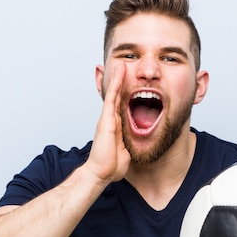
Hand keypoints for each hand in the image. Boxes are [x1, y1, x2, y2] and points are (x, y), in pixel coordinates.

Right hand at [85, 62, 130, 183]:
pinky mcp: (106, 118)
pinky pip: (113, 96)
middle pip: (118, 95)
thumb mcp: (125, 152)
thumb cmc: (111, 166)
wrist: (101, 173)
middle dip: (122, 81)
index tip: (133, 83)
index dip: (128, 93)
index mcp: (117, 126)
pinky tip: (120, 71)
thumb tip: (134, 146)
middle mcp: (112, 119)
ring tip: (123, 63)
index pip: (123, 105)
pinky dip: (116, 82)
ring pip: (114, 92)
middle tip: (126, 66)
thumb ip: (129, 145)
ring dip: (119, 77)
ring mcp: (108, 117)